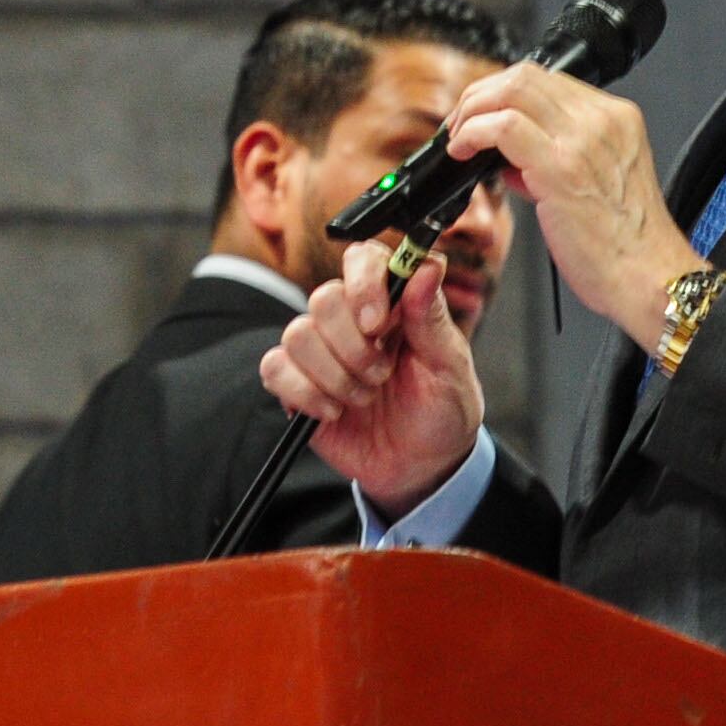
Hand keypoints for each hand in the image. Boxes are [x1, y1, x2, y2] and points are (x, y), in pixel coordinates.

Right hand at [258, 243, 485, 519]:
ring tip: (364, 398)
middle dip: (353, 347)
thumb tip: (426, 265)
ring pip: (297, 334)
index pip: (363, 259)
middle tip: (381, 375)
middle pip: (324, 299)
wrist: (422, 466)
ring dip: (334, 375)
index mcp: (392, 303)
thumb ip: (432, 317)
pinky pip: (275, 368)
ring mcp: (321, 350)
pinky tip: (333, 412)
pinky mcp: (296, 383)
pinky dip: (305, 393)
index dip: (363, 283)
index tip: (378, 323)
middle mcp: (352, 319)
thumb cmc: (442, 410)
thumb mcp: (450, 367)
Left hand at [436, 63, 699, 350]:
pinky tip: (462, 152)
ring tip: (459, 137)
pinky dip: (472, 132)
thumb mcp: (600, 185)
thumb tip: (512, 160)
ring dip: (473, 110)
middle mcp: (603, 120)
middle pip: (525, 75)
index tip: (484, 116)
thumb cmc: (628, 245)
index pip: (549, 82)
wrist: (650, 278)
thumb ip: (558, 161)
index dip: (504, 94)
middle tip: (462, 123)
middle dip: (482, 95)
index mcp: (617, 119)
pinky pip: (502, 126)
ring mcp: (583, 139)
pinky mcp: (560, 167)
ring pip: (512, 90)